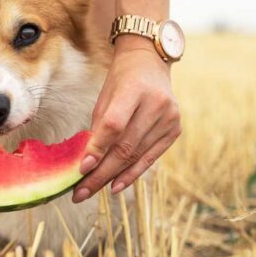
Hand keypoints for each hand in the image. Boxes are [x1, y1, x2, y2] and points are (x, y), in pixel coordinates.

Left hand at [72, 35, 180, 202]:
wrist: (150, 63)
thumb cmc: (121, 81)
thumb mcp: (105, 97)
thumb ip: (98, 127)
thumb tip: (85, 163)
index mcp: (135, 89)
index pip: (114, 125)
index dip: (97, 149)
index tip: (81, 169)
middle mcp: (157, 104)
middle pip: (126, 147)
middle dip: (100, 173)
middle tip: (80, 192)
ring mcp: (169, 118)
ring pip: (137, 156)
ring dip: (112, 177)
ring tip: (91, 191)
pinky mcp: (175, 130)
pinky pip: (150, 158)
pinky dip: (132, 174)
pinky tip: (115, 186)